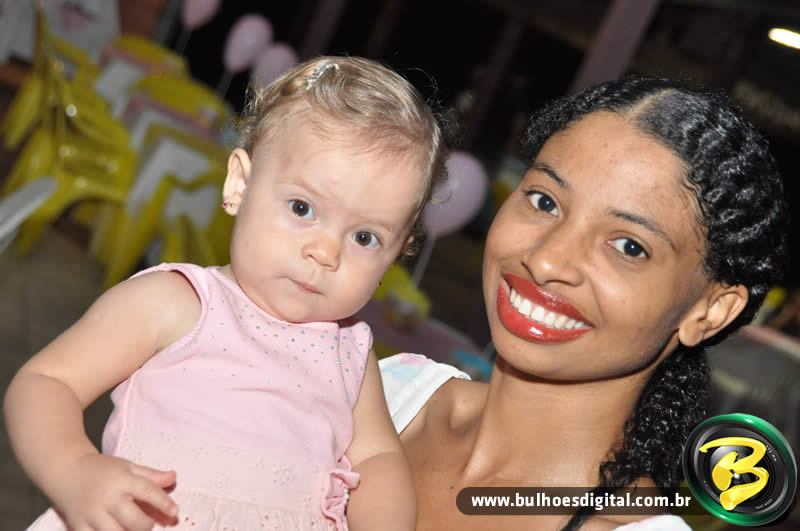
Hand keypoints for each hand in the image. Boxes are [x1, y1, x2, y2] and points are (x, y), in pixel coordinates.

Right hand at [49, 453, 177, 530]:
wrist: (66, 470)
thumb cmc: (101, 469)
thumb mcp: (127, 466)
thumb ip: (151, 475)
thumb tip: (174, 478)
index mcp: (122, 480)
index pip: (147, 491)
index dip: (163, 503)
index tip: (175, 512)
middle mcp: (107, 498)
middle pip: (133, 519)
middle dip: (146, 526)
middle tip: (148, 524)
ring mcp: (91, 514)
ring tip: (131, 529)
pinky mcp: (78, 526)